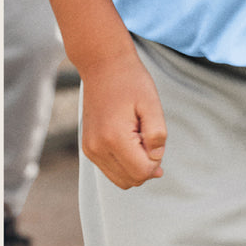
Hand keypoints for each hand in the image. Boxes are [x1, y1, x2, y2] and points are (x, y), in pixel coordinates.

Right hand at [79, 50, 166, 189]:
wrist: (102, 65)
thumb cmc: (130, 82)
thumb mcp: (152, 104)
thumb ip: (157, 136)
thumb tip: (156, 161)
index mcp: (114, 138)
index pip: (143, 172)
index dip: (156, 160)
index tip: (152, 136)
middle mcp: (97, 148)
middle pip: (132, 180)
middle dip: (145, 165)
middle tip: (145, 135)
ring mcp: (90, 149)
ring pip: (121, 180)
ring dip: (134, 165)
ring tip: (135, 136)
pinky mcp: (88, 147)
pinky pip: (111, 170)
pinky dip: (124, 163)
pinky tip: (126, 139)